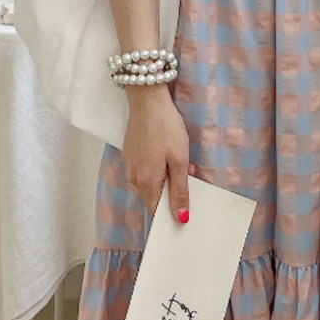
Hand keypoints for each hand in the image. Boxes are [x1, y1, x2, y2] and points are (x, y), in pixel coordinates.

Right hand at [122, 87, 196, 221]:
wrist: (147, 101)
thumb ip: (179, 191)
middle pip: (153, 197)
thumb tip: (180, 218)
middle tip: (189, 176)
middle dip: (171, 193)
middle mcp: (134, 178)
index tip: (184, 216)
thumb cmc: (166, 129)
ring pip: (150, 183)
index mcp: (146, 183)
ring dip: (166, 178)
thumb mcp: (179, 161)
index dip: (169, 217)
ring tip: (181, 161)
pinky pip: (145, 170)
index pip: (156, 212)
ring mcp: (130, 165)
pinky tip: (168, 153)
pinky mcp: (130, 154)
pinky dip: (158, 168)